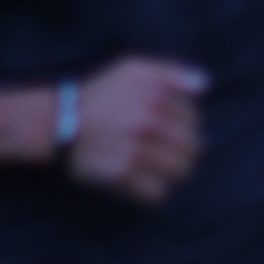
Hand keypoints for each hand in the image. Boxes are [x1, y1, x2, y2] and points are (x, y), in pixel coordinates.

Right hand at [69, 57, 207, 204]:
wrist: (58, 121)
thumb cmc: (99, 93)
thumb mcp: (133, 69)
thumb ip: (172, 73)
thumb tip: (205, 85)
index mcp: (154, 97)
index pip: (194, 119)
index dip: (189, 125)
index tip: (174, 128)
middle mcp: (147, 124)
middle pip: (192, 149)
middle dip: (188, 152)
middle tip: (174, 153)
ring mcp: (134, 151)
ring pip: (178, 173)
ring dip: (175, 173)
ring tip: (162, 168)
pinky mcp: (120, 176)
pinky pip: (156, 194)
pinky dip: (156, 191)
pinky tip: (148, 182)